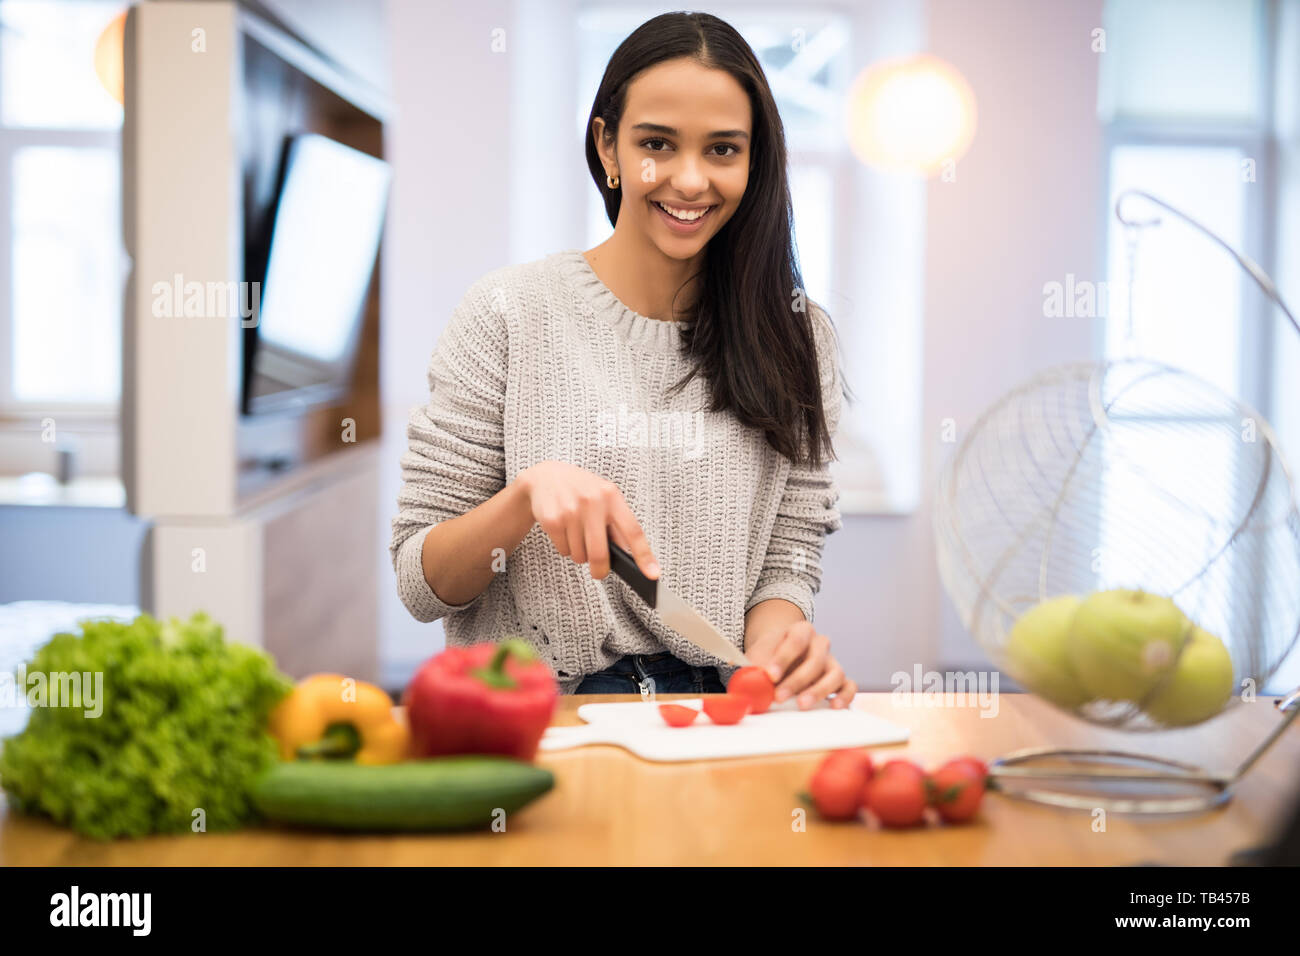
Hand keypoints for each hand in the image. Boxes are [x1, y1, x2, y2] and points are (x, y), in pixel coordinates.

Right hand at [518, 461, 659, 580]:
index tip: (652, 574)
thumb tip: (630, 554)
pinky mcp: (552, 520)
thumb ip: (617, 522)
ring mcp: (570, 511)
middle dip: (600, 570)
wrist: (545, 476)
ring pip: (579, 555)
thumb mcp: (604, 496)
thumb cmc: (581, 489)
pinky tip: (565, 530)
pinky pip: (564, 550)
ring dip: (580, 553)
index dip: (644, 555)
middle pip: (600, 553)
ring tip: (577, 534)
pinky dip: (566, 547)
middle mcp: (592, 502)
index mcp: (611, 496)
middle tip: (599, 572)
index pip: (633, 531)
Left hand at [745, 620, 856, 709]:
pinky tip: (833, 706)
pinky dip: (844, 696)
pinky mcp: (839, 679)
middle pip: (816, 659)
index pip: (796, 639)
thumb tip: (751, 685)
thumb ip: (755, 668)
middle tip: (779, 696)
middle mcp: (820, 644)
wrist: (779, 655)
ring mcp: (832, 661)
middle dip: (797, 680)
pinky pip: (849, 686)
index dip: (784, 658)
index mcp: (800, 630)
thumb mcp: (758, 655)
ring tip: (802, 704)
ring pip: (835, 673)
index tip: (770, 676)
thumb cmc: (769, 655)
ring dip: (818, 690)